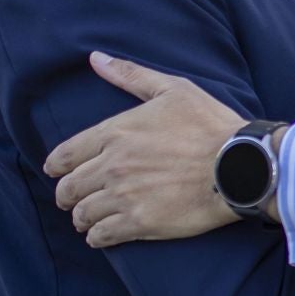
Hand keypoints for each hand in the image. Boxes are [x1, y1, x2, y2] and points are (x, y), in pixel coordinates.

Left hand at [46, 53, 245, 247]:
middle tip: (71, 199)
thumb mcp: (173, 89)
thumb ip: (131, 75)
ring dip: (81, 218)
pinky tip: (101, 235)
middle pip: (69, 188)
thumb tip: (96, 58)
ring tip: (87, 220)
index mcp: (115, 132)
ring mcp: (124, 196)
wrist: (239, 165)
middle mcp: (113, 165)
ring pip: (83, 214)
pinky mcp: (140, 223)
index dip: (56, 166)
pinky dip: (97, 237)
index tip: (55, 172)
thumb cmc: (210, 125)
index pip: (65, 155)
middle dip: (66, 195)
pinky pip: (103, 236)